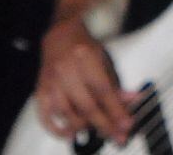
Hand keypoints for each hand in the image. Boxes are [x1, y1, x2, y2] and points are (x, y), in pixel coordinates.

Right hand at [34, 17, 134, 142]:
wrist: (59, 36)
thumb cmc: (84, 48)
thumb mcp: (104, 60)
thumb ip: (115, 83)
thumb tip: (132, 101)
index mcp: (86, 58)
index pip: (103, 90)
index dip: (115, 110)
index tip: (126, 125)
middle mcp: (66, 70)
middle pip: (86, 105)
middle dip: (104, 124)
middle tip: (117, 136)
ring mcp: (50, 82)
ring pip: (67, 113)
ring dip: (83, 127)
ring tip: (98, 131)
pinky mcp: (40, 91)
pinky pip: (45, 116)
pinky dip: (56, 129)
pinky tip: (69, 135)